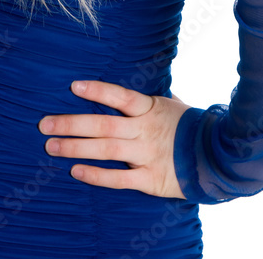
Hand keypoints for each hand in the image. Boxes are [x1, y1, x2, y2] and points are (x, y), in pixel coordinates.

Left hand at [38, 80, 190, 198]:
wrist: (218, 158)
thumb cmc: (189, 127)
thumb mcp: (172, 105)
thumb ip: (149, 99)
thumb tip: (132, 82)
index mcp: (150, 109)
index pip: (120, 96)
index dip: (97, 90)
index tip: (73, 86)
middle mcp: (145, 131)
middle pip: (103, 125)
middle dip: (71, 124)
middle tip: (44, 124)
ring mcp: (146, 155)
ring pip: (105, 150)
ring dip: (75, 148)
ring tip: (51, 146)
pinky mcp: (150, 179)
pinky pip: (119, 178)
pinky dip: (96, 175)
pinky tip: (75, 171)